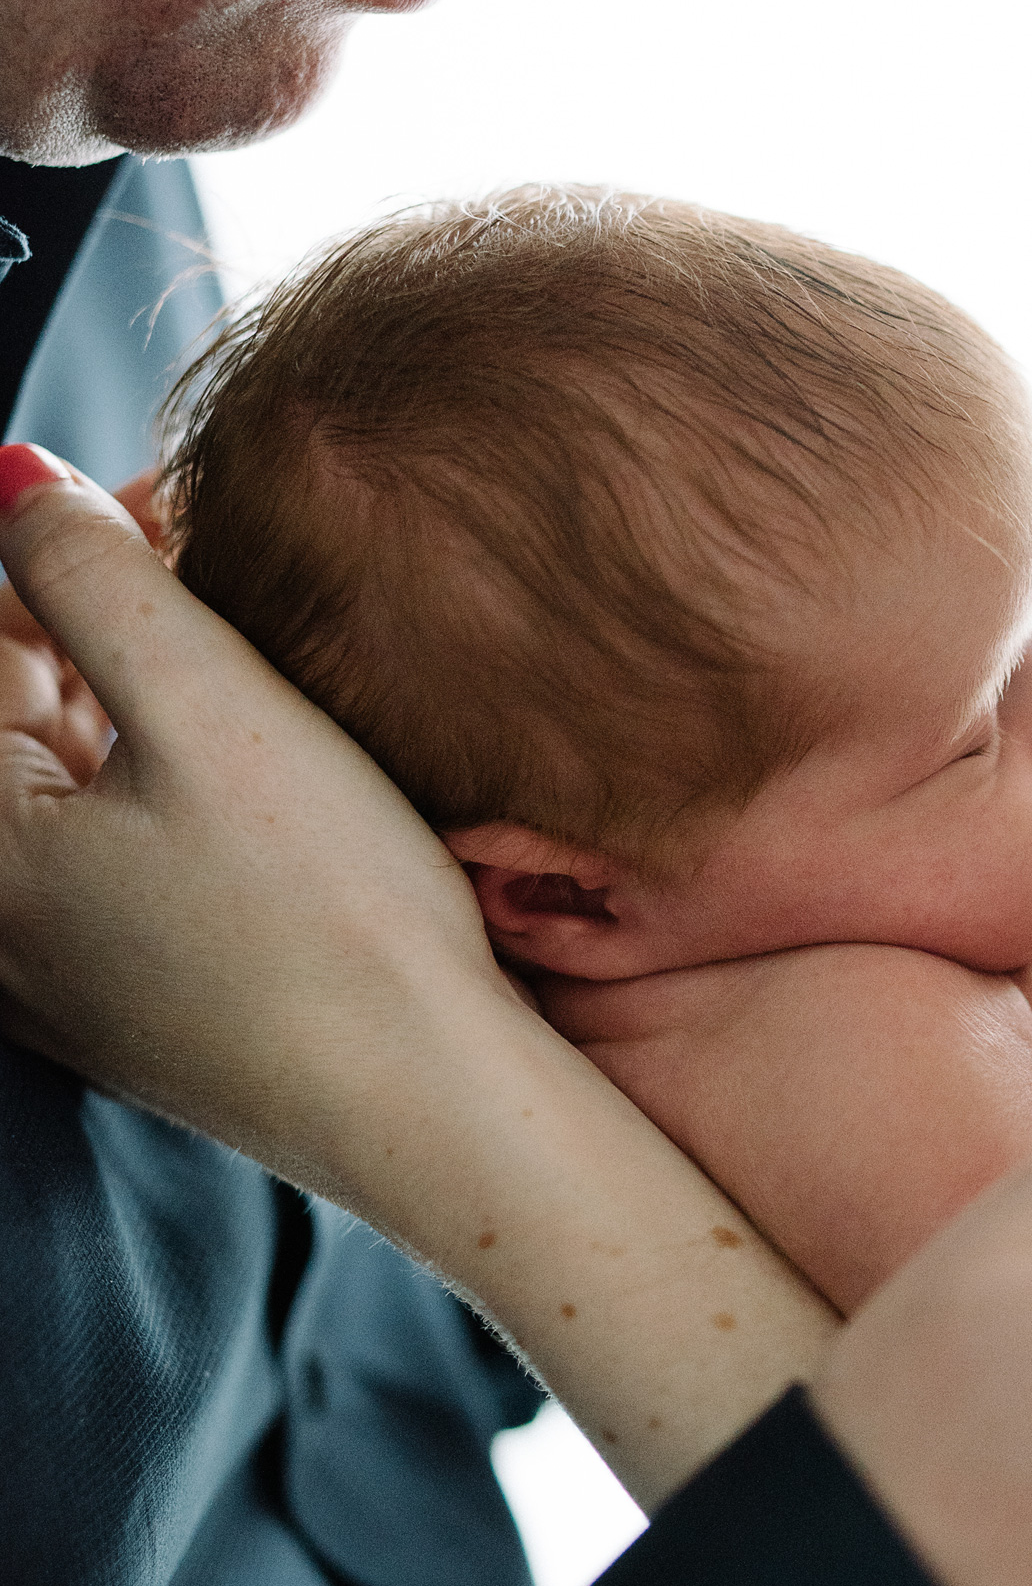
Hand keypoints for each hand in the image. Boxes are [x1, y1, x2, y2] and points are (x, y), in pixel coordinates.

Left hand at [0, 453, 834, 1488]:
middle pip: (16, 715)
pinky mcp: (147, 1001)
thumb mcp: (211, 706)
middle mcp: (2, 927)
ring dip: (136, 691)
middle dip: (95, 615)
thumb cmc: (331, 914)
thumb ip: (94, 576)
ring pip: (70, 779)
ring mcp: (71, 974)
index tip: (168, 499)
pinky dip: (166, 775)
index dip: (58, 549)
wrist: (434, 1107)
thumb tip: (7, 478)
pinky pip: (121, 850)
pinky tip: (259, 748)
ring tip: (248, 636)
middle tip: (213, 547)